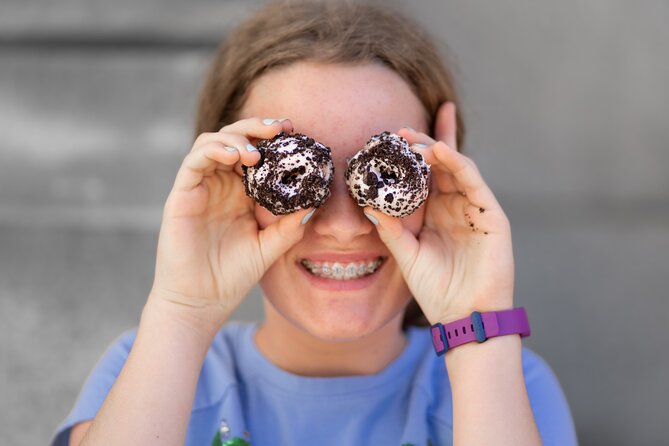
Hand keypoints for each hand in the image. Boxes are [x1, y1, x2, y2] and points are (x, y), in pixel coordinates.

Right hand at [150, 118, 312, 328]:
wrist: (201, 302)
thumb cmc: (233, 275)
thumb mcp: (270, 247)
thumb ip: (290, 225)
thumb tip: (315, 202)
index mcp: (242, 192)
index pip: (257, 152)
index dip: (274, 139)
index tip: (296, 132)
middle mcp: (221, 184)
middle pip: (235, 138)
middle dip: (257, 128)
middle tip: (281, 128)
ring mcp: (201, 187)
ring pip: (213, 142)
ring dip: (236, 138)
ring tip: (256, 152)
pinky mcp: (182, 194)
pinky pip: (195, 162)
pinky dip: (214, 150)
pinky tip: (235, 156)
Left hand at [364, 103, 513, 323]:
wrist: (464, 317)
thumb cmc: (436, 289)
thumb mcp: (407, 256)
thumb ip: (391, 231)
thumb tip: (368, 207)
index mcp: (435, 213)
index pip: (425, 176)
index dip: (413, 156)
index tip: (391, 137)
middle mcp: (455, 206)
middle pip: (441, 165)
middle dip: (422, 145)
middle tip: (400, 131)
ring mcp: (475, 209)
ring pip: (457, 168)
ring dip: (438, 150)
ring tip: (415, 140)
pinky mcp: (492, 215)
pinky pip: (474, 182)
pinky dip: (459, 164)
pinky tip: (442, 152)